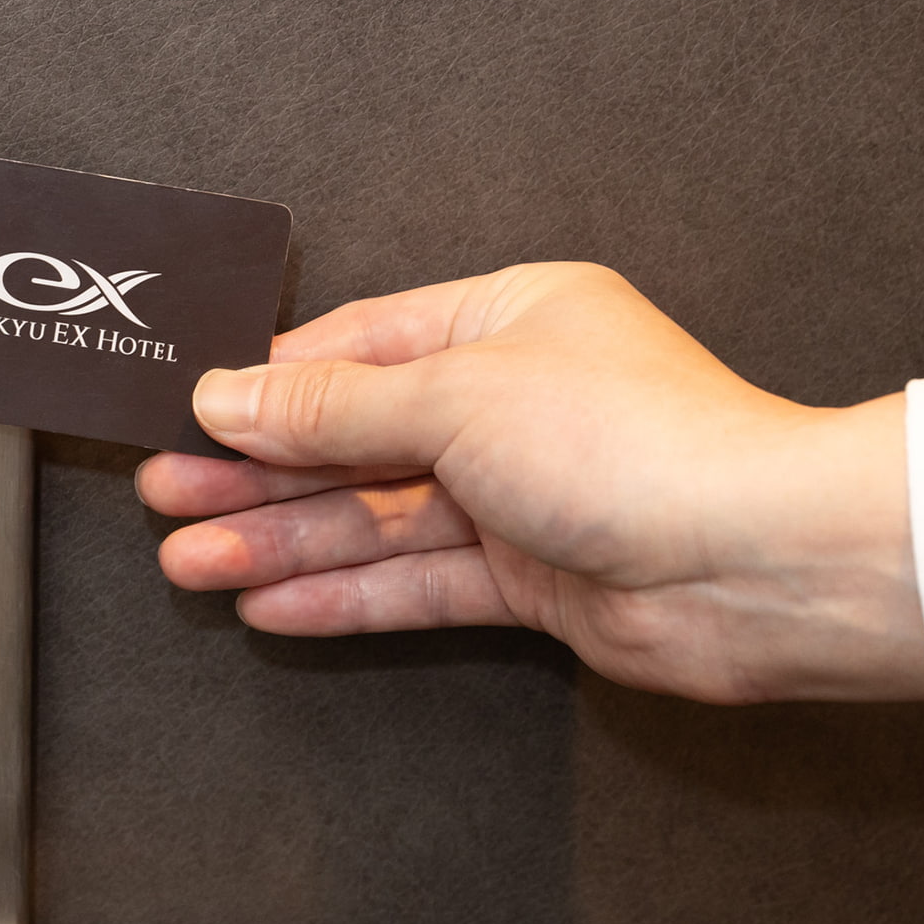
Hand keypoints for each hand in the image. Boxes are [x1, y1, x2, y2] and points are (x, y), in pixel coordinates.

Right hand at [135, 262, 923, 704]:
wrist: (758, 563)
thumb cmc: (635, 444)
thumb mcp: (457, 397)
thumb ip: (335, 410)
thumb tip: (230, 396)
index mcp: (505, 319)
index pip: (359, 347)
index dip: (271, 383)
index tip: (190, 411)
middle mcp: (509, 403)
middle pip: (356, 439)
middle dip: (259, 472)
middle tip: (166, 495)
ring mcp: (519, 495)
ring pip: (376, 518)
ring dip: (282, 541)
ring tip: (189, 560)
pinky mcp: (530, 579)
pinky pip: (416, 583)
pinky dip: (344, 594)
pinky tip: (268, 604)